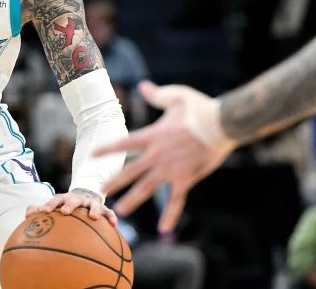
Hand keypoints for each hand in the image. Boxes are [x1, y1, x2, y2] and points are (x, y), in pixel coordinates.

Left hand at [25, 188, 116, 226]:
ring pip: (93, 204)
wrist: (86, 195)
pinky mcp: (103, 208)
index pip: (55, 199)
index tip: (44, 211)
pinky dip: (111, 217)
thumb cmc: (66, 205)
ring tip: (93, 217)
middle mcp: (78, 199)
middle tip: (65, 212)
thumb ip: (41, 209)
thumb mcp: (55, 205)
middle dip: (69, 205)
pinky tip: (114, 224)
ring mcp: (91, 202)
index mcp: (64, 198)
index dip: (49, 204)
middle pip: (73, 200)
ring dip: (93, 209)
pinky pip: (109, 212)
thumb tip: (26, 213)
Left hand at [94, 80, 235, 233]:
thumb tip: (142, 86)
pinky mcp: (186, 177)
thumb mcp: (176, 96)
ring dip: (133, 199)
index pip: (124, 143)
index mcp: (152, 135)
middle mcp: (157, 154)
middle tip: (98, 190)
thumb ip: (156, 95)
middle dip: (114, 180)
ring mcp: (171, 168)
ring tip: (120, 211)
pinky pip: (177, 199)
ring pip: (147, 187)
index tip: (92, 154)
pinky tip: (163, 229)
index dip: (107, 149)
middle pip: (130, 170)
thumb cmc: (201, 108)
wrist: (223, 124)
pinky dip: (171, 215)